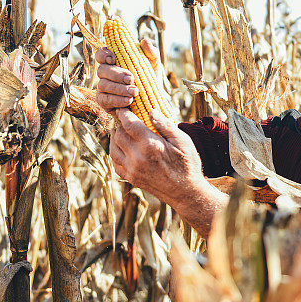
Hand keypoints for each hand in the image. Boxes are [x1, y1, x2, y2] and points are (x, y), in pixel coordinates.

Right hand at [95, 38, 163, 112]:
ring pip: (103, 85)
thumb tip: (144, 42)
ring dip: (119, 89)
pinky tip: (128, 102)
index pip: (101, 54)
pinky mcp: (105, 103)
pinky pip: (105, 101)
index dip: (103, 55)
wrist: (153, 100)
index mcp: (114, 62)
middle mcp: (106, 74)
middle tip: (131, 79)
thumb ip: (151, 52)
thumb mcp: (154, 64)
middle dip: (116, 74)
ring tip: (134, 92)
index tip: (113, 59)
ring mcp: (104, 89)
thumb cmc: (150, 79)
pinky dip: (117, 101)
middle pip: (101, 70)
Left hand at [109, 108, 226, 235]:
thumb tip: (151, 110)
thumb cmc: (188, 164)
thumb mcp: (183, 141)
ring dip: (115, 137)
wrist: (186, 193)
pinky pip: (115, 163)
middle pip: (118, 134)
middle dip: (120, 124)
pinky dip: (115, 152)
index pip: (128, 124)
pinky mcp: (131, 179)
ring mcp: (132, 170)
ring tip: (121, 131)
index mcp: (150, 145)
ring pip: (113, 148)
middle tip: (125, 119)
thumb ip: (165, 125)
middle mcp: (137, 158)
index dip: (123, 113)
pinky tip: (121, 148)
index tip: (124, 108)